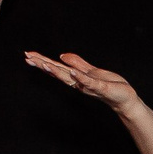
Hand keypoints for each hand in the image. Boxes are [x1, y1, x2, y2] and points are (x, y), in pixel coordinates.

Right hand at [27, 50, 144, 115]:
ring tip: (44, 64)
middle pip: (58, 73)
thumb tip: (62, 56)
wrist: (124, 98)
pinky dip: (81, 78)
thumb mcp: (91, 71)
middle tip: (28, 58)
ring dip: (57, 72)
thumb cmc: (109, 85)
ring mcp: (89, 86)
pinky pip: (89, 83)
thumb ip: (77, 63)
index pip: (56, 68)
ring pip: (70, 78)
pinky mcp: (101, 87)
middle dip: (43, 65)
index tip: (28, 55)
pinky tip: (73, 72)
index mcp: (76, 78)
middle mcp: (79, 83)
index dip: (42, 61)